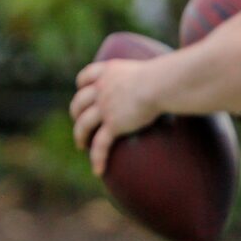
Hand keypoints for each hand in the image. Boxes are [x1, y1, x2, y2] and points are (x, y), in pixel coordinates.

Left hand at [70, 59, 160, 175]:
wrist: (159, 84)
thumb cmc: (163, 77)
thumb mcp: (145, 70)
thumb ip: (142, 77)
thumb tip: (162, 81)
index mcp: (106, 72)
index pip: (84, 78)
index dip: (81, 87)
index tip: (83, 93)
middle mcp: (100, 88)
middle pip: (79, 102)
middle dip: (77, 113)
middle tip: (80, 122)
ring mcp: (104, 107)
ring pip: (83, 124)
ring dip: (79, 136)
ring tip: (81, 145)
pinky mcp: (113, 124)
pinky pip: (100, 144)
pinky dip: (97, 158)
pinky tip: (97, 170)